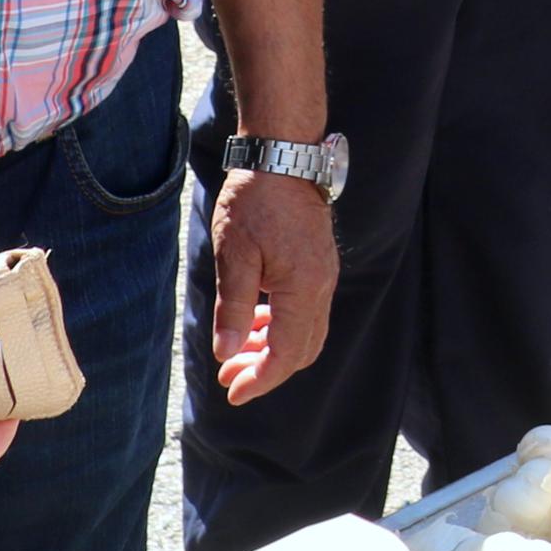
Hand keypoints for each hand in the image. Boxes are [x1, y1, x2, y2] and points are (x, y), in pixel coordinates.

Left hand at [207, 168, 338, 404]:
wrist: (283, 157)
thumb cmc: (254, 202)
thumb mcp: (233, 255)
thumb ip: (233, 308)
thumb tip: (227, 353)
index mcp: (303, 287)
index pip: (287, 353)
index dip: (261, 380)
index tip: (233, 393)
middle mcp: (321, 285)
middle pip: (303, 348)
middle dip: (267, 370)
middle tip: (229, 377)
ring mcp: (324, 274)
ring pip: (307, 331)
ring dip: (273, 350)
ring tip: (236, 354)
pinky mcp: (318, 264)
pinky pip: (307, 310)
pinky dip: (281, 327)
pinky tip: (255, 322)